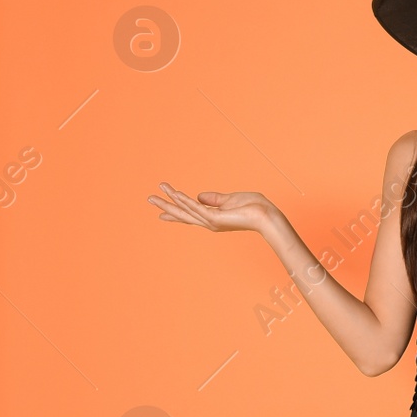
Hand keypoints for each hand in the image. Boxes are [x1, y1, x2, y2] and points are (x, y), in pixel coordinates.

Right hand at [149, 182, 277, 234]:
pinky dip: (185, 201)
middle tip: (150, 199)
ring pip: (186, 211)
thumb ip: (214, 199)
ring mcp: (212, 221)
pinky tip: (175, 194)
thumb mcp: (230, 199)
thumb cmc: (254, 208)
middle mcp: (210, 222)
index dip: (176, 212)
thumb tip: (199, 196)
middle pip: (183, 214)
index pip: (190, 214)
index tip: (161, 213)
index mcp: (213, 218)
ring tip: (155, 193)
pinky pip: (196, 207)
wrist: (267, 215)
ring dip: (170, 201)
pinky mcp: (216, 218)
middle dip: (166, 206)